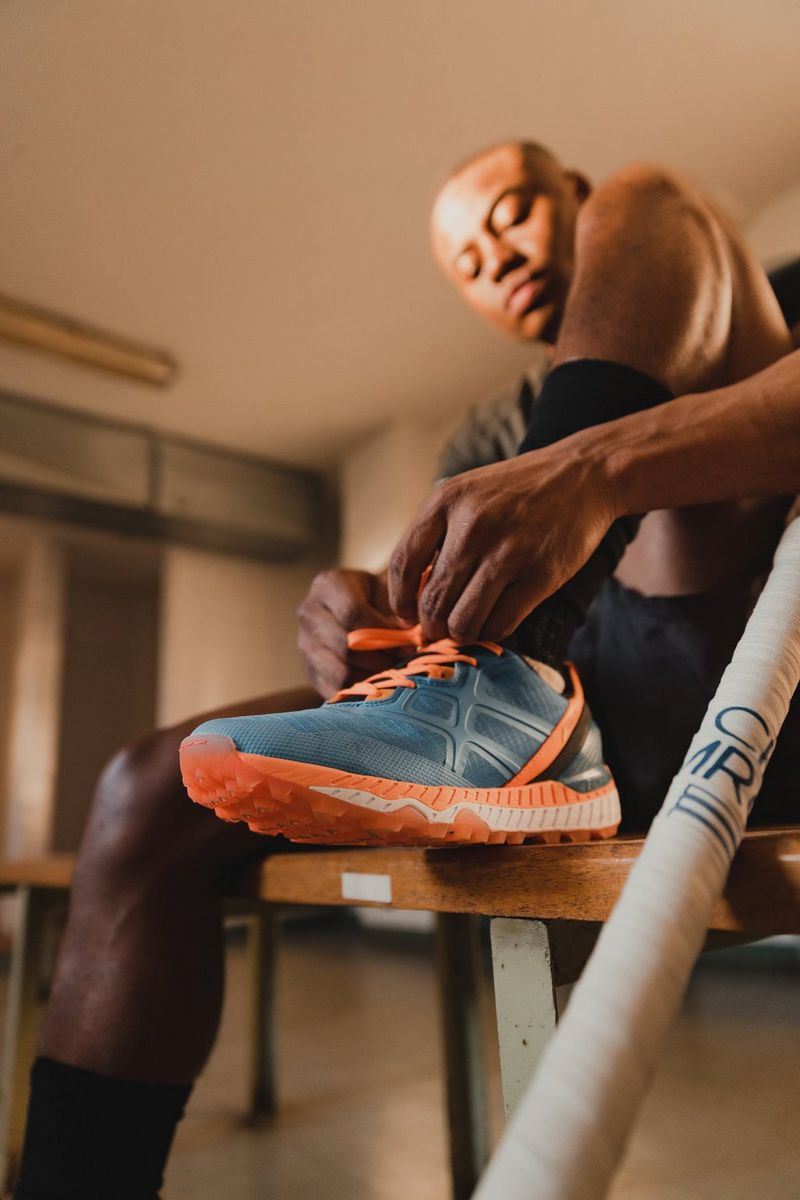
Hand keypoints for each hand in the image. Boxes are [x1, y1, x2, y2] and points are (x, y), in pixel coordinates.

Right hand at [297, 568, 405, 698]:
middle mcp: (309, 612)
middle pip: (345, 646)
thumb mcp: (392, 592)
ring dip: (373, 678)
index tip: (410, 645)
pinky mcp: (310, 672)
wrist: (359, 610)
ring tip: (395, 675)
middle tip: (406, 665)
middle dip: (381, 659)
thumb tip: (415, 639)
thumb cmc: (381, 598)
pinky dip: (361, 693)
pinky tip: (380, 686)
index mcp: (329, 584)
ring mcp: (304, 644)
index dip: (384, 633)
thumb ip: (403, 609)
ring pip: (340, 672)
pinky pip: (336, 691)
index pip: (353, 613)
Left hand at [388, 441, 617, 642]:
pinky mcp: (540, 575)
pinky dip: (492, 632)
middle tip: (440, 630)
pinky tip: (495, 621)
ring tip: (467, 628)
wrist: (582, 475)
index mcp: (446, 501)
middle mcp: (473, 526)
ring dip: (461, 634)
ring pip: (464, 621)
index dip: (401, 601)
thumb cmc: (518, 491)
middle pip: (433, 602)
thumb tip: (412, 595)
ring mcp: (508, 551)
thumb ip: (437, 534)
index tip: (408, 615)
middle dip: (432, 627)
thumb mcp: (467, 493)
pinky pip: (500, 625)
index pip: (403, 565)